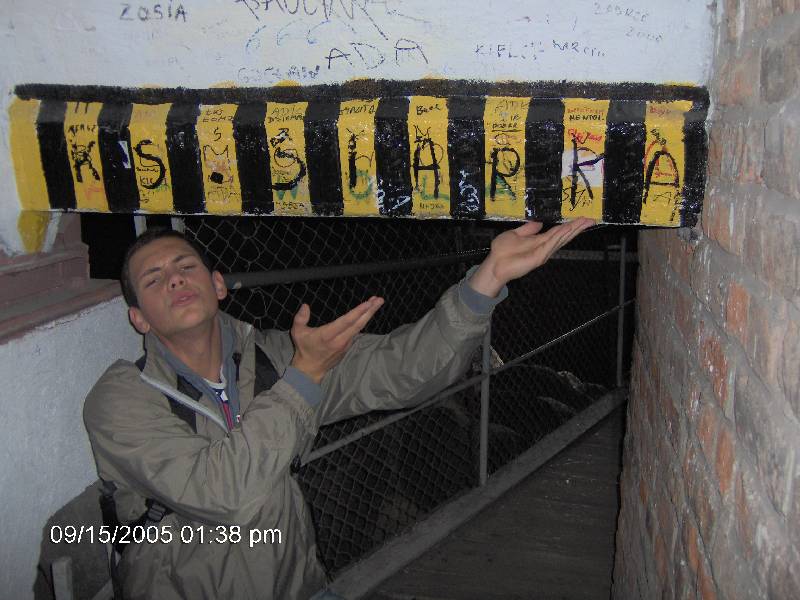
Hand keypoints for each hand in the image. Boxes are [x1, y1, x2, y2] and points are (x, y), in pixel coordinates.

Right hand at [290, 296, 384, 383]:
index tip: (368, 303)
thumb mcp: (297, 332)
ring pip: (359, 327)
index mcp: (327, 335)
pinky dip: (363, 321)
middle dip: (370, 311)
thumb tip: (305, 305)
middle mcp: (339, 340)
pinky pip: (357, 332)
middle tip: (379, 300)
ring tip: (376, 303)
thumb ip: (300, 318)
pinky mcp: (348, 347)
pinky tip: (367, 313)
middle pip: (358, 324)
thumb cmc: (304, 348)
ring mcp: (345, 344)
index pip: (346, 321)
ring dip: (369, 315)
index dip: (358, 312)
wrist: (310, 369)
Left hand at [468, 218, 594, 296]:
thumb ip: (528, 229)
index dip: (570, 225)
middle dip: (577, 227)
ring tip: (585, 222)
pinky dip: (560, 236)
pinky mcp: (539, 257)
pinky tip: (569, 229)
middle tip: (591, 219)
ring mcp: (543, 252)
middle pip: (564, 235)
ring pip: (561, 238)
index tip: (582, 218)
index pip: (559, 232)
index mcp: (540, 241)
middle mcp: (545, 247)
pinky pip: (551, 244)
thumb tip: (539, 222)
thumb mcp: (515, 234)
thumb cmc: (502, 251)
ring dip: (573, 230)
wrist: (494, 265)